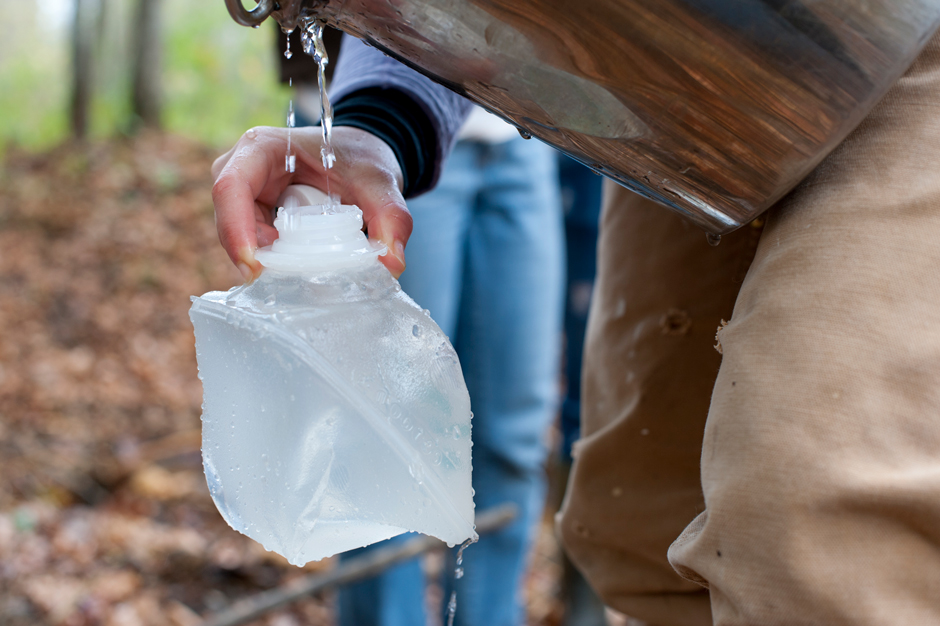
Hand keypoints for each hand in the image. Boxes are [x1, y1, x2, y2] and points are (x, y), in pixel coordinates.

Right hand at [211, 126, 411, 281]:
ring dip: (265, 262)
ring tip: (299, 277)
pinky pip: (254, 245)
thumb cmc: (362, 157)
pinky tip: (298, 273)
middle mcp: (243, 168)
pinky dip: (274, 262)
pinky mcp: (254, 216)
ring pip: (240, 237)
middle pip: (230, 219)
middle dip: (252, 255)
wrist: (362, 156)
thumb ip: (392, 217)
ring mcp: (246, 195)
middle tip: (284, 283)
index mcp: (262, 147)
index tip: (255, 267)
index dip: (236, 228)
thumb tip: (392, 264)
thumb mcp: (380, 182)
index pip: (232, 186)